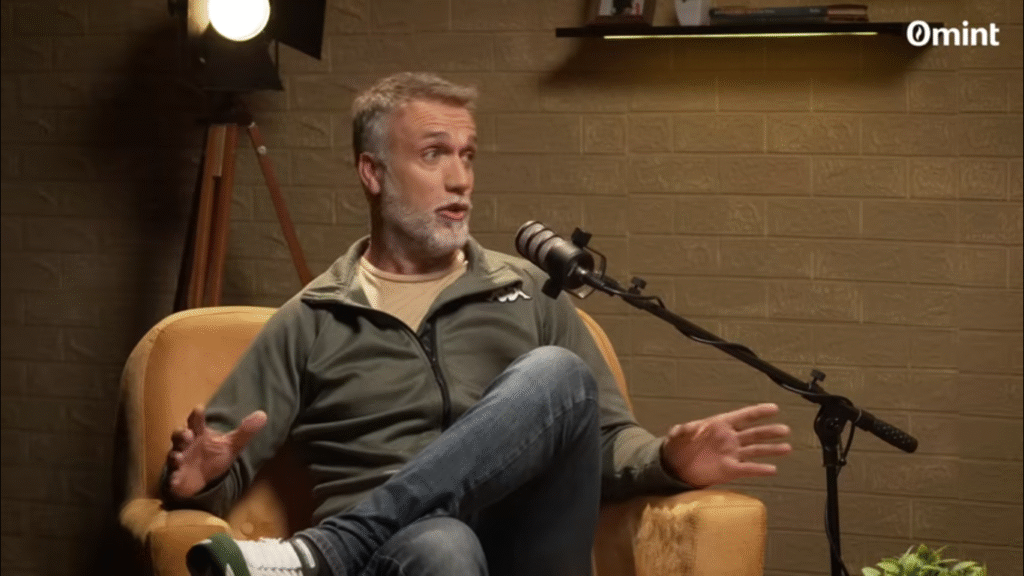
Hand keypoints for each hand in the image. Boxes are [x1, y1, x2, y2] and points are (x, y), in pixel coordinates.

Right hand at [165, 405, 266, 499]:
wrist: (205, 480)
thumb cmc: (215, 457)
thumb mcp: (232, 445)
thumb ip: (245, 431)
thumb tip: (263, 414)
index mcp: (200, 434)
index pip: (196, 421)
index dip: (196, 415)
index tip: (199, 408)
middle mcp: (187, 445)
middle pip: (179, 435)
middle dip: (181, 433)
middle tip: (188, 435)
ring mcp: (180, 460)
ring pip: (172, 454)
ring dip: (174, 455)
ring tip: (179, 457)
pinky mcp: (177, 476)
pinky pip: (171, 476)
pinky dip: (172, 477)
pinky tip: (175, 479)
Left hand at [661, 403, 790, 487]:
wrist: (675, 466)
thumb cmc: (678, 446)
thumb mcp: (677, 435)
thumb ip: (682, 431)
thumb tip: (683, 428)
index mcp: (720, 425)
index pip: (743, 416)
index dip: (758, 412)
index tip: (774, 408)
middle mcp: (730, 439)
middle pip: (754, 433)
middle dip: (769, 431)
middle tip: (785, 430)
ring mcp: (731, 454)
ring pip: (755, 450)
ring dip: (771, 449)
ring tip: (787, 448)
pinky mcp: (730, 470)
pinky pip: (748, 469)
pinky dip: (760, 469)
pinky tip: (772, 469)